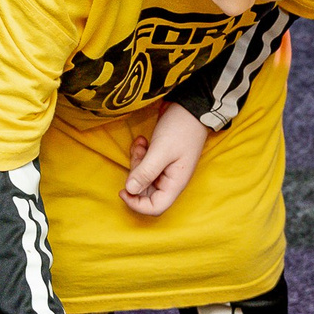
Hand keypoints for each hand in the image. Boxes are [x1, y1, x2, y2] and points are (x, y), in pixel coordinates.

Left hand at [122, 101, 209, 216]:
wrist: (190, 105)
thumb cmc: (181, 129)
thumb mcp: (161, 151)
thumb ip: (145, 172)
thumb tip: (129, 190)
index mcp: (175, 183)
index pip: (155, 207)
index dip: (137, 204)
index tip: (123, 190)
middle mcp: (170, 179)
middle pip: (146, 192)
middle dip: (135, 177)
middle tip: (137, 157)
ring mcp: (165, 168)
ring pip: (142, 176)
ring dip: (137, 161)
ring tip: (141, 144)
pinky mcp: (160, 157)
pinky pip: (144, 163)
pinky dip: (140, 153)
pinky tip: (142, 140)